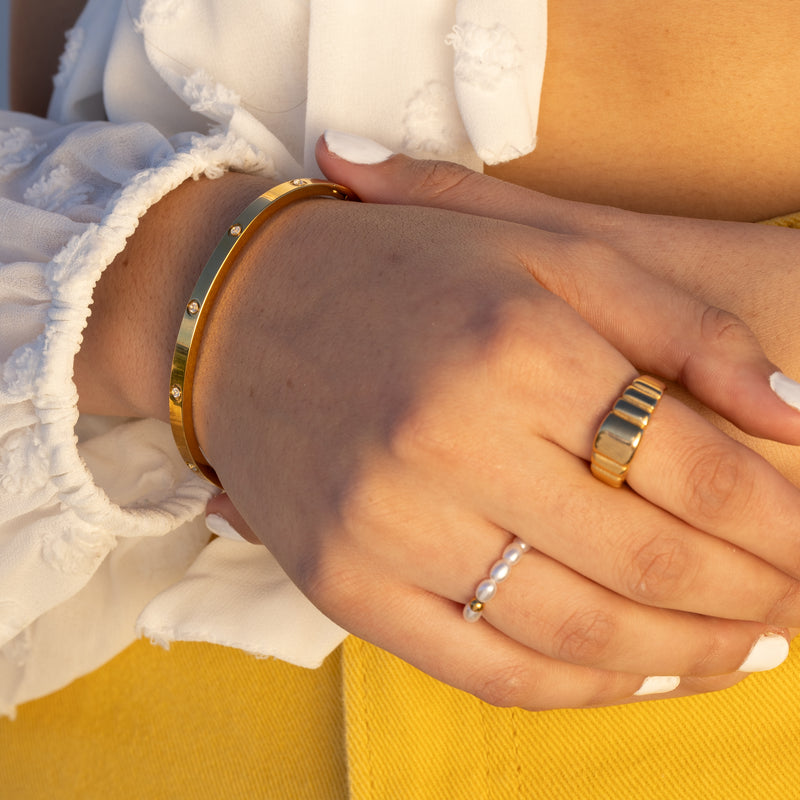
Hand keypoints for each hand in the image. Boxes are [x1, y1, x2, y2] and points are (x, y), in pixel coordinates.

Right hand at [194, 152, 799, 709]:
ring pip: (574, 630)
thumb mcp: (550, 254)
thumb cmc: (404, 273)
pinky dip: (583, 686)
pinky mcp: (343, 582)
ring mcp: (385, 524)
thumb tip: (796, 419)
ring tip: (745, 652)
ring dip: (684, 655)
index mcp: (513, 346)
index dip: (782, 523)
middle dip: (752, 597)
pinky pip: (485, 667)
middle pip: (644, 558)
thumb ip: (682, 329)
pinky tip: (641, 673)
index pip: (692, 466)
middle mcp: (446, 441)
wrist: (245, 311)